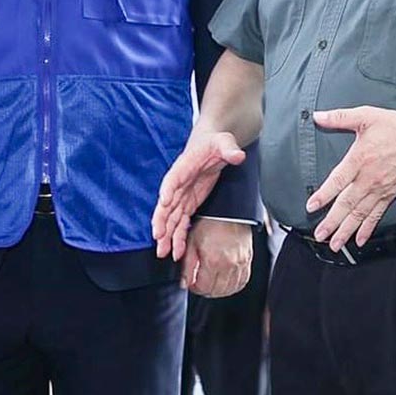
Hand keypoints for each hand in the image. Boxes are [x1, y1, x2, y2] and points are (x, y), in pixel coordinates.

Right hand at [152, 131, 246, 260]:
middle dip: (161, 221)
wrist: (213, 145)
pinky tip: (176, 252)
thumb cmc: (215, 142)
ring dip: (166, 235)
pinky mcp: (188, 203)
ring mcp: (182, 196)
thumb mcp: (224, 141)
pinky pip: (180, 222)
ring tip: (163, 252)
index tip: (163, 202)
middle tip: (158, 236)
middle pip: (166, 204)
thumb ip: (229, 148)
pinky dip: (177, 236)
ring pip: (171, 218)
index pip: (173, 179)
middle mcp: (179, 184)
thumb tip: (237, 155)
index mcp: (184, 167)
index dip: (167, 190)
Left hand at [182, 220, 253, 297]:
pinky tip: (225, 281)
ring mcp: (241, 263)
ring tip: (211, 282)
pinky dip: (232, 285)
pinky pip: (242, 282)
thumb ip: (187, 266)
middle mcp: (229, 264)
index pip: (203, 287)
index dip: (194, 287)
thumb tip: (184, 283)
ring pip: (230, 289)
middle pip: (216, 291)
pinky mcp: (247, 261)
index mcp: (213, 260)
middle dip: (205, 289)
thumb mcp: (192, 243)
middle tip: (199, 282)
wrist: (228, 211)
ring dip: (218, 289)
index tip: (191, 283)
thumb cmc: (209, 223)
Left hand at [306, 106, 395, 250]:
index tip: (311, 206)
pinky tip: (359, 240)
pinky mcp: (390, 194)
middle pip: (348, 204)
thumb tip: (317, 116)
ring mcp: (381, 189)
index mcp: (360, 159)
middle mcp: (369, 179)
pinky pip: (377, 215)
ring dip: (346, 230)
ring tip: (335, 245)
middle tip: (320, 234)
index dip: (324, 195)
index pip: (338, 181)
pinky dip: (367, 229)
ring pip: (361, 214)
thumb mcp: (366, 116)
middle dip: (332, 221)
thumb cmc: (395, 126)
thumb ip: (339, 117)